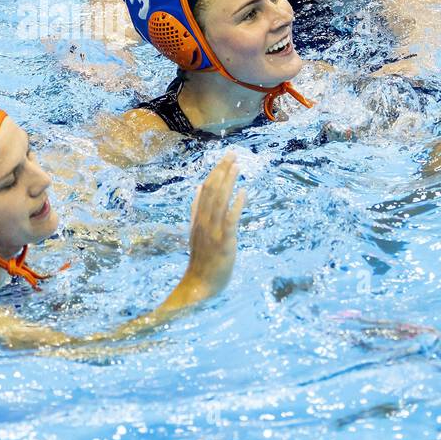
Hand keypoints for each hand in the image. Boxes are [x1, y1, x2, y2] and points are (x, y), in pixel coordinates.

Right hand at [184, 154, 244, 297]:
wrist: (199, 285)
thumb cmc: (201, 260)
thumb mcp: (196, 232)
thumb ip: (197, 210)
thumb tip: (199, 187)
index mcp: (198, 218)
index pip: (206, 189)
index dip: (216, 172)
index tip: (225, 158)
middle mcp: (204, 222)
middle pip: (212, 191)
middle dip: (223, 171)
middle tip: (233, 154)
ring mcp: (213, 232)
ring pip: (219, 201)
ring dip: (229, 182)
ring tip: (237, 166)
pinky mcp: (224, 242)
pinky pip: (230, 220)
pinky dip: (236, 205)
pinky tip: (244, 192)